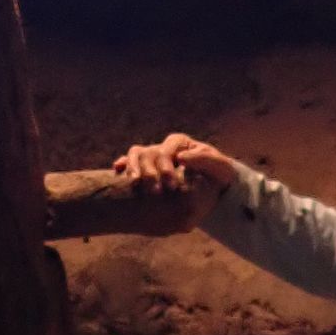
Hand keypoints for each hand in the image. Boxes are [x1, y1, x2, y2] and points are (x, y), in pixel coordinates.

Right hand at [114, 132, 236, 191]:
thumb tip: (181, 158)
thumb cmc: (218, 174)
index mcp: (180, 143)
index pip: (167, 149)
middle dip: (150, 171)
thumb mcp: (218, 166)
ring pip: (136, 154)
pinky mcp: (146, 168)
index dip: (166, 165)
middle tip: (155, 191)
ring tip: (134, 182)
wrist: (214, 185)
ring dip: (133, 167)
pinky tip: (117, 172)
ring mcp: (153, 157)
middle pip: (149, 152)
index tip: (171, 184)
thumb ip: (204, 159)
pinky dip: (123, 165)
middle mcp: (164, 147)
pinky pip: (129, 162)